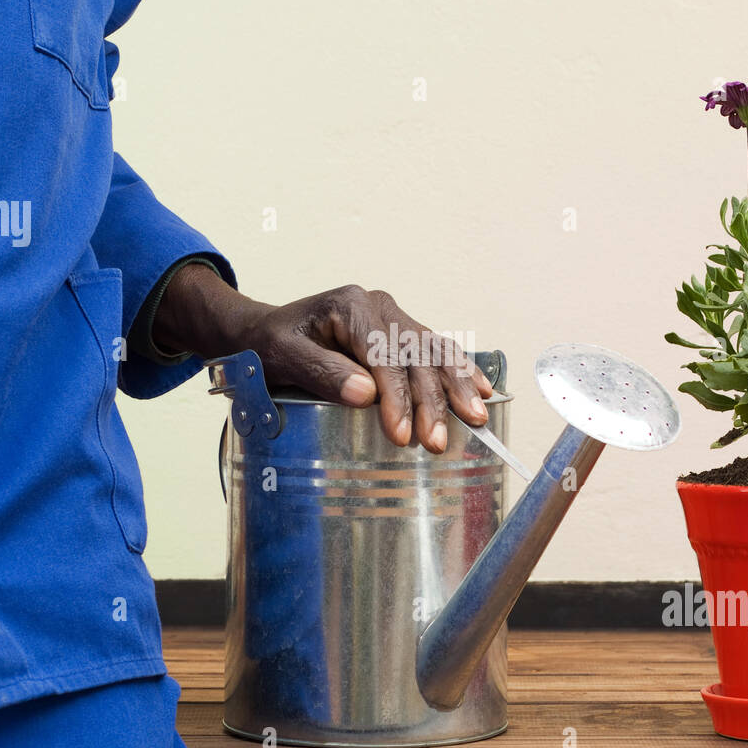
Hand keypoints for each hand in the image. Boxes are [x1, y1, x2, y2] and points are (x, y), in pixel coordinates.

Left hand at [153, 264, 493, 452]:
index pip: (384, 355)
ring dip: (457, 387)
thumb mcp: (282, 356)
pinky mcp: (402, 333)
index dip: (396, 396)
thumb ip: (322, 371)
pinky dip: (461, 371)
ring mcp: (394, 318)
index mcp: (351, 306)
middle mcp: (379, 306)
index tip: (402, 435)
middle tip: (436, 442)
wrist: (264, 333)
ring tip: (476, 418)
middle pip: (416, 354)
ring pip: (435, 350)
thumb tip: (365, 395)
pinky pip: (437, 350)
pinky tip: (483, 390)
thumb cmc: (270, 346)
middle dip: (431, 400)